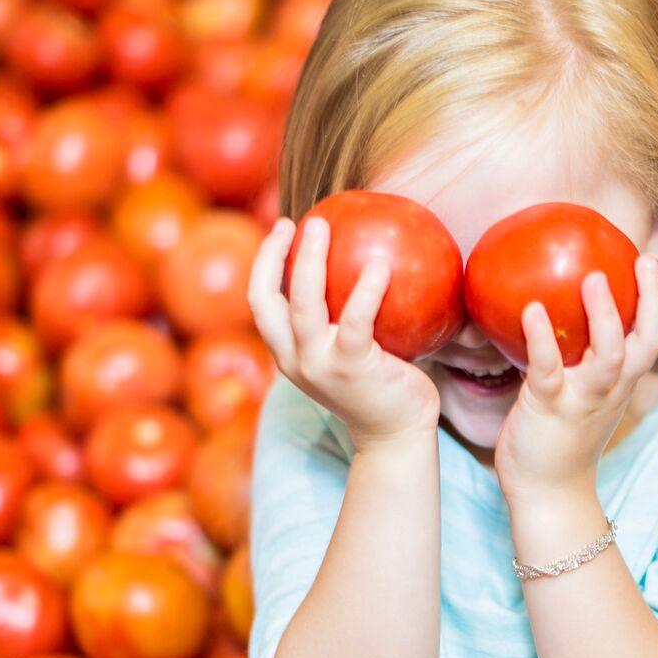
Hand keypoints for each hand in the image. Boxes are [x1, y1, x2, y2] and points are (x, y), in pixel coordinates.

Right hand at [247, 216, 440, 449]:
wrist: (397, 436)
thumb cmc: (383, 387)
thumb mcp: (352, 353)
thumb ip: (346, 319)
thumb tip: (367, 259)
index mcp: (288, 355)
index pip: (261, 303)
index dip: (264, 263)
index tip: (284, 228)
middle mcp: (294, 361)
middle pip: (266, 300)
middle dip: (272, 255)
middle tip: (299, 221)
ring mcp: (319, 366)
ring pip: (302, 305)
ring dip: (310, 261)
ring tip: (323, 227)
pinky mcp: (351, 369)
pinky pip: (356, 321)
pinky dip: (366, 290)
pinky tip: (381, 265)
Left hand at [494, 255, 657, 502]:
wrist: (548, 495)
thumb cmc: (561, 438)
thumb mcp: (583, 395)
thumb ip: (581, 359)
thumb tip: (555, 310)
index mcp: (620, 383)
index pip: (652, 337)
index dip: (657, 299)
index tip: (647, 261)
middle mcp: (609, 389)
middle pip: (645, 343)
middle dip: (651, 301)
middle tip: (640, 260)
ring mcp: (582, 400)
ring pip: (608, 357)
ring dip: (604, 317)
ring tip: (592, 278)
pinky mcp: (548, 408)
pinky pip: (548, 370)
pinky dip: (541, 339)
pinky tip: (530, 310)